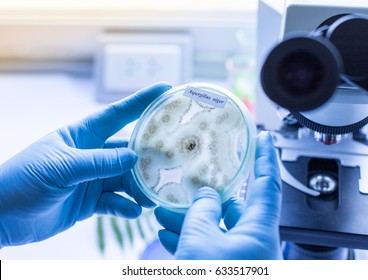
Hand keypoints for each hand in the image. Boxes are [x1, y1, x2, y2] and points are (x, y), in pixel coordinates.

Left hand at [0, 82, 170, 247]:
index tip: (164, 90)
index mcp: (81, 135)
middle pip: (127, 151)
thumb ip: (99, 162)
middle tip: (171, 160)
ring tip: (152, 195)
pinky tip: (132, 212)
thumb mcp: (62, 167)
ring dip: (139, 187)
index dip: (141, 101)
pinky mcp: (90, 202)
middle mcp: (91, 154)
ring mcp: (92, 179)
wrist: (0, 218)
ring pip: (125, 179)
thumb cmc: (23, 181)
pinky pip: (115, 202)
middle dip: (148, 156)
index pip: (116, 114)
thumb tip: (134, 157)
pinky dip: (125, 207)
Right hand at [155, 131, 282, 258]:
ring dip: (190, 220)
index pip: (268, 184)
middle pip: (234, 207)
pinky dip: (191, 240)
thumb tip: (207, 195)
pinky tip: (168, 235)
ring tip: (164, 212)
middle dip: (206, 196)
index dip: (266, 157)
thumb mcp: (200, 239)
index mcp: (260, 231)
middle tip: (185, 186)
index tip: (263, 138)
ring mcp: (242, 257)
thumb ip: (203, 210)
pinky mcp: (228, 267)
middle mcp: (255, 242)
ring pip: (217, 229)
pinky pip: (211, 248)